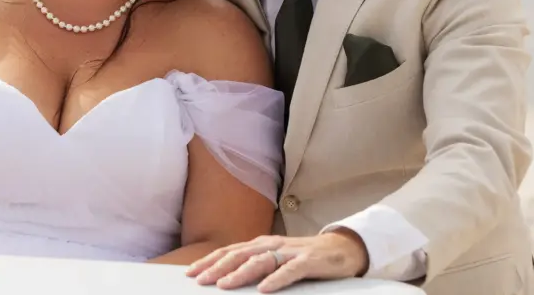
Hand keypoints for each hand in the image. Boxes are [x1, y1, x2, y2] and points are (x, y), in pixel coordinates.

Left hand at [186, 230, 369, 292]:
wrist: (342, 249)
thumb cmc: (305, 257)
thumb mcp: (276, 259)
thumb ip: (256, 265)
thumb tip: (227, 277)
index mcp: (262, 244)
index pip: (231, 251)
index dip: (210, 261)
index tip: (191, 272)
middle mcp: (272, 244)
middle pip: (240, 254)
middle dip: (217, 267)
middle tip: (199, 280)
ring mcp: (290, 252)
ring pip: (261, 260)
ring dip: (240, 273)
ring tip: (224, 285)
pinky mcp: (309, 261)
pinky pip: (290, 270)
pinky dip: (276, 278)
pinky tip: (264, 288)